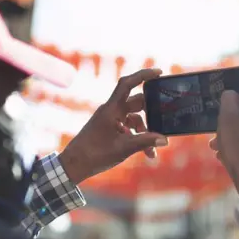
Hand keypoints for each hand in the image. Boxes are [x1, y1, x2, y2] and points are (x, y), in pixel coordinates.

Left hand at [59, 69, 168, 184]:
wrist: (74, 165)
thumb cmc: (94, 155)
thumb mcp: (123, 148)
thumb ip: (145, 142)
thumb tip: (164, 139)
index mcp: (111, 109)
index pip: (127, 84)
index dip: (143, 75)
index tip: (159, 73)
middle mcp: (111, 111)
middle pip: (136, 103)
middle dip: (151, 113)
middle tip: (164, 120)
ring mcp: (110, 120)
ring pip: (134, 118)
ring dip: (145, 132)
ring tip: (152, 150)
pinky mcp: (109, 129)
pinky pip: (128, 128)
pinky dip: (137, 137)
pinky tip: (145, 152)